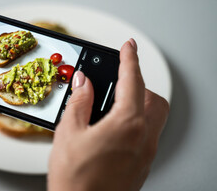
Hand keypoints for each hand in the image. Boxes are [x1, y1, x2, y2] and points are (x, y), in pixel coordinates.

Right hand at [48, 39, 168, 190]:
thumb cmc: (74, 178)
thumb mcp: (69, 132)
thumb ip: (79, 102)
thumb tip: (83, 82)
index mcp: (126, 124)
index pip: (132, 81)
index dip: (129, 59)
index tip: (128, 46)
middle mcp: (143, 138)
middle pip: (155, 100)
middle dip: (139, 85)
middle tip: (119, 82)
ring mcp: (145, 154)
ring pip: (154, 118)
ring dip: (140, 105)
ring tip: (114, 106)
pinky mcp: (141, 166)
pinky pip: (147, 136)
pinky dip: (135, 124)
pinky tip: (113, 130)